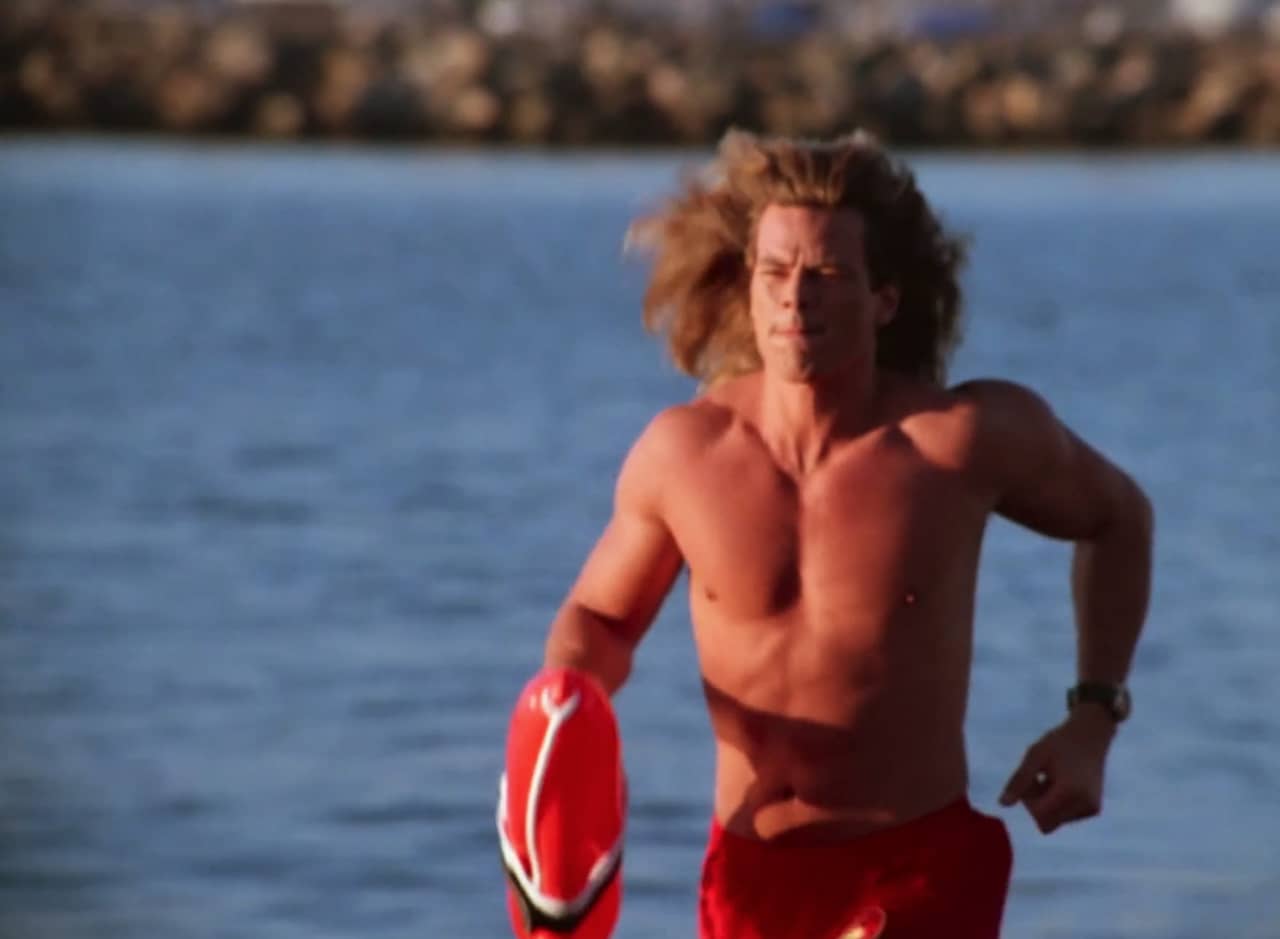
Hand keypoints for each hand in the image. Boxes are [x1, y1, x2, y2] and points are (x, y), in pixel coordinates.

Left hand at [999, 707, 1115, 833]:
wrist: (1090, 735)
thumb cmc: (1059, 742)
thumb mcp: (1034, 756)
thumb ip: (1019, 781)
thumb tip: (1002, 804)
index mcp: (1070, 792)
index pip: (1040, 815)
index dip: (1028, 801)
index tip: (1030, 779)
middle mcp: (1085, 805)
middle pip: (1046, 822)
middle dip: (1036, 805)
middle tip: (1038, 778)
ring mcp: (1091, 809)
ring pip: (1055, 821)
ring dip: (1046, 804)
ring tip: (1050, 778)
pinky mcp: (1093, 809)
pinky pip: (1065, 816)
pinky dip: (1057, 804)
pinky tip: (1060, 783)